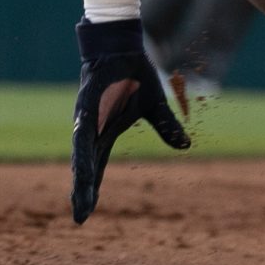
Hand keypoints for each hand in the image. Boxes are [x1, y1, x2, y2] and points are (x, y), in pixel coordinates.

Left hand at [71, 18, 192, 223]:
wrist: (125, 45)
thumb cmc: (134, 73)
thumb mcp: (156, 106)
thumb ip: (166, 126)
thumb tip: (185, 146)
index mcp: (105, 133)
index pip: (96, 169)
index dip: (91, 191)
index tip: (84, 216)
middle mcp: (92, 130)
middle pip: (86, 168)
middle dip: (83, 193)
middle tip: (79, 219)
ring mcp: (87, 118)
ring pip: (82, 154)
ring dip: (82, 177)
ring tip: (80, 200)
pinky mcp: (86, 105)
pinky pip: (83, 129)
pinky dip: (82, 145)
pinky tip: (79, 164)